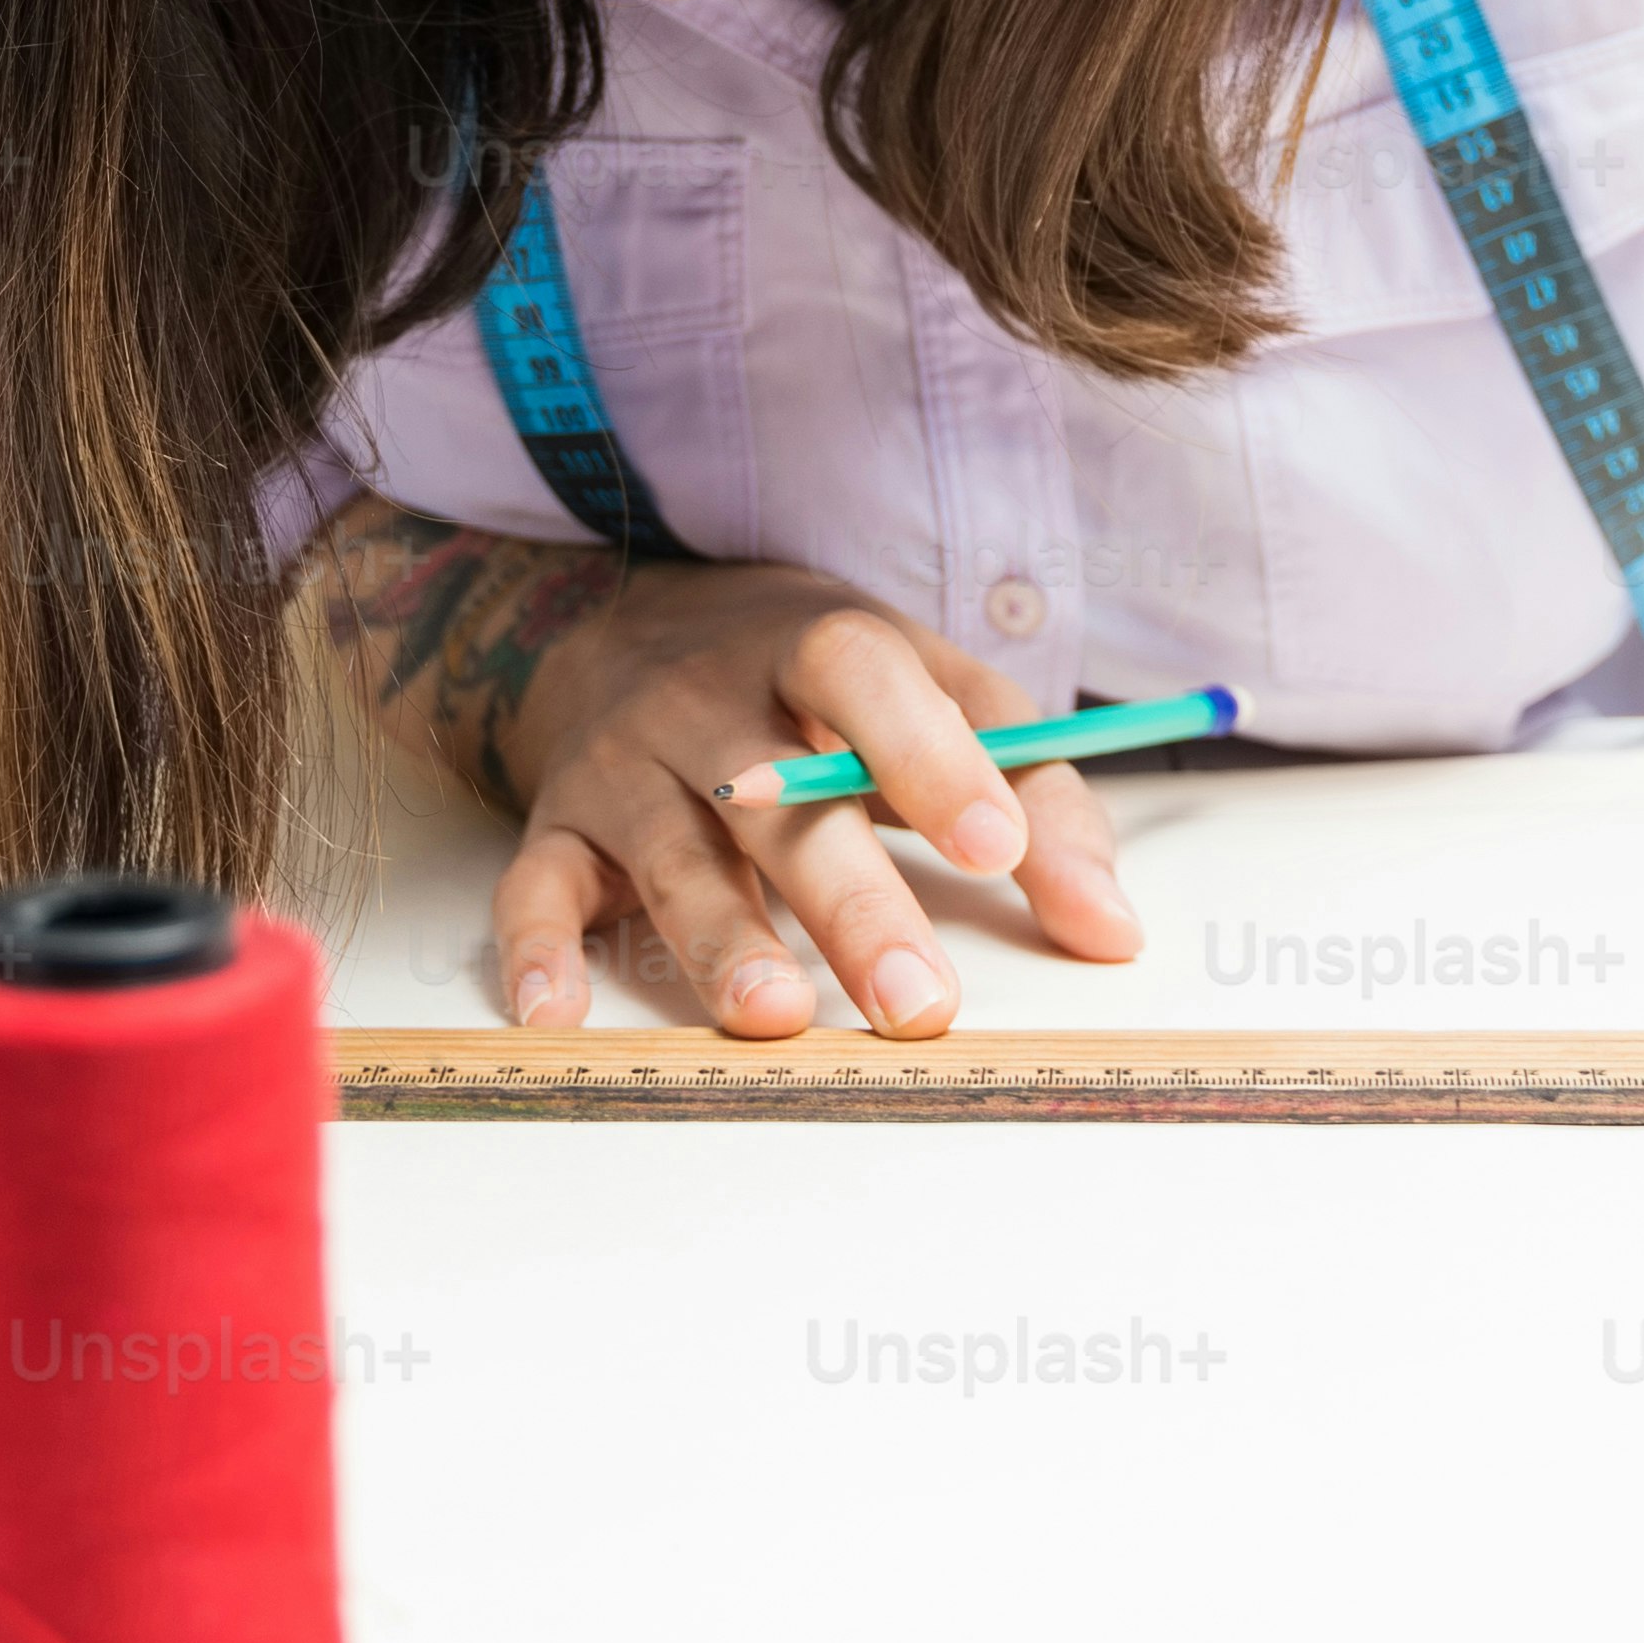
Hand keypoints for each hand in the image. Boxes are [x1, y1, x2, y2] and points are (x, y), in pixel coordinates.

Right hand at [486, 561, 1148, 1039]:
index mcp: (814, 646)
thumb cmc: (822, 683)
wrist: (634, 623)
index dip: (929, 756)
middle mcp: (707, 703)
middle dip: (851, 906)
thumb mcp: (940, 690)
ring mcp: (624, 768)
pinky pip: (533, 891)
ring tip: (773, 1017)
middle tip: (919, 1001)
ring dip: (719, 941)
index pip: (865, 680)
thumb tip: (1110, 929)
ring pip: (670, 858)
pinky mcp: (557, 830)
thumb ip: (1040, 793)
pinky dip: (537, 956)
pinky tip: (558, 1019)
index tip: (994, 845)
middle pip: (781, 804)